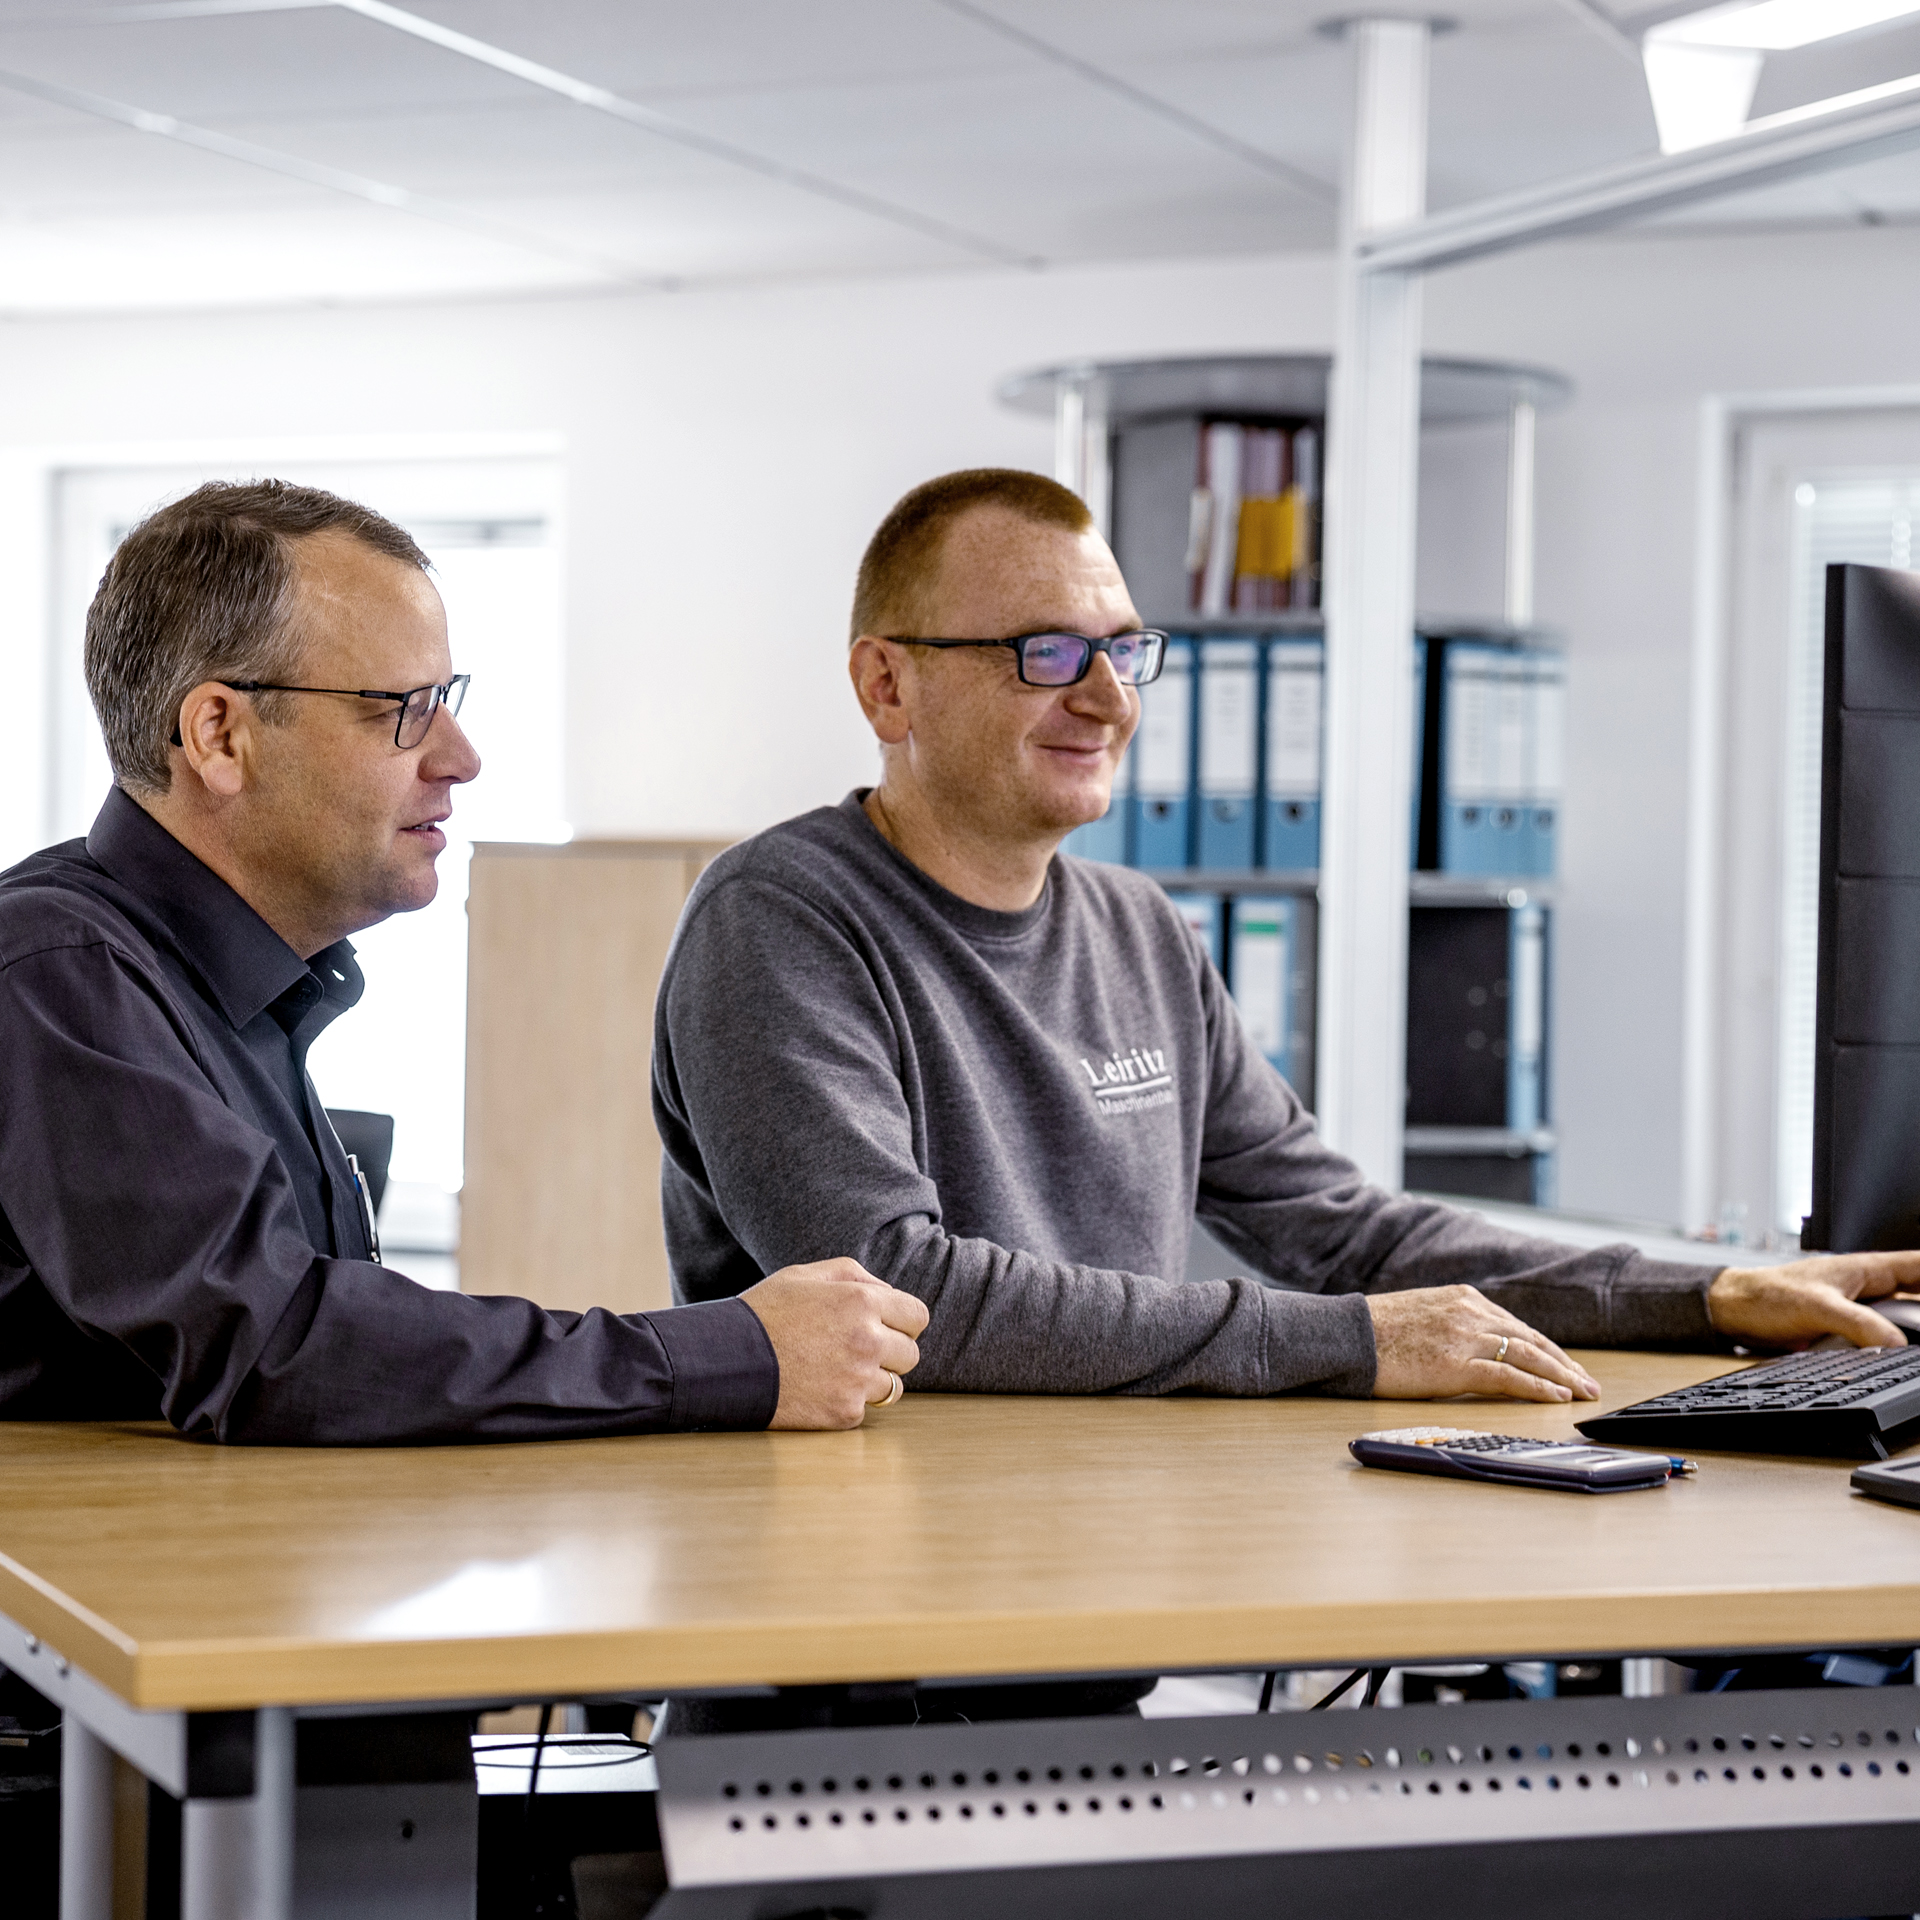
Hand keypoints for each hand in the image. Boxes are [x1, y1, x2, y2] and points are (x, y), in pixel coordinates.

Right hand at [741, 1257, 929, 1429]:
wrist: (724, 1361)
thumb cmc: (763, 1313)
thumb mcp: (804, 1275)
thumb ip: (853, 1275)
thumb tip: (888, 1290)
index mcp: (862, 1301)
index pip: (918, 1316)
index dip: (903, 1321)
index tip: (885, 1326)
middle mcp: (868, 1340)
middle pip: (911, 1354)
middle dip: (890, 1351)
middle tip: (857, 1350)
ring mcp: (858, 1380)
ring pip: (893, 1386)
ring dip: (872, 1379)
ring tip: (836, 1370)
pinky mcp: (844, 1413)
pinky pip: (864, 1408)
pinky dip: (847, 1402)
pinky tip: (819, 1389)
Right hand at [1368, 1285, 1599, 1402]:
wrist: (1347, 1335)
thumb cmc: (1375, 1330)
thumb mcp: (1421, 1314)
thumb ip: (1453, 1324)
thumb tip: (1474, 1347)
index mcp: (1462, 1298)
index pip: (1517, 1325)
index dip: (1547, 1349)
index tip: (1565, 1365)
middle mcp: (1470, 1312)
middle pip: (1531, 1340)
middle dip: (1564, 1364)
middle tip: (1588, 1383)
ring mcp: (1465, 1337)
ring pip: (1528, 1356)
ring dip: (1562, 1377)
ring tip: (1582, 1393)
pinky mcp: (1456, 1364)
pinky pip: (1509, 1377)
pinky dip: (1538, 1387)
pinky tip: (1557, 1398)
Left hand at [1708, 1252, 1919, 1350]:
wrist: (1734, 1309)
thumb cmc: (1766, 1295)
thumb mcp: (1816, 1306)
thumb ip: (1857, 1323)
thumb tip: (1896, 1344)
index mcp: (1867, 1269)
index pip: (1919, 1266)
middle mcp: (1868, 1287)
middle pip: (1918, 1297)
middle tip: (1918, 1337)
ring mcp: (1860, 1309)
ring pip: (1904, 1322)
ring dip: (1911, 1335)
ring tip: (1910, 1348)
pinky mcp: (1848, 1330)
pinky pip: (1882, 1339)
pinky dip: (1892, 1348)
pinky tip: (1897, 1358)